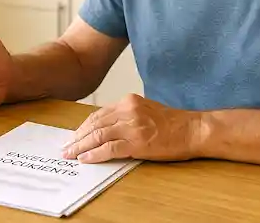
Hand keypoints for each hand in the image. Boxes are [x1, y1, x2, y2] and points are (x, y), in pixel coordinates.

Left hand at [61, 94, 202, 162]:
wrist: (193, 129)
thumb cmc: (173, 123)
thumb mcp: (146, 110)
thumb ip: (126, 115)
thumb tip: (106, 128)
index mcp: (129, 101)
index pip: (98, 114)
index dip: (84, 127)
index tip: (74, 136)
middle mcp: (127, 110)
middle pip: (95, 124)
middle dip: (78, 137)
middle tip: (66, 147)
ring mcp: (132, 126)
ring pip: (98, 136)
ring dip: (81, 147)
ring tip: (70, 154)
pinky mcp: (136, 142)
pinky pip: (109, 149)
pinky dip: (95, 154)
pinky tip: (85, 159)